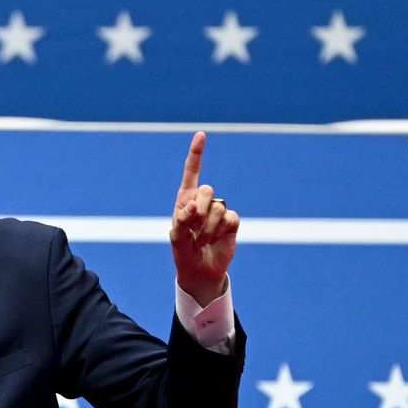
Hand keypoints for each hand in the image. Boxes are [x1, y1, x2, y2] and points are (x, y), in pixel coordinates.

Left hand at [169, 131, 237, 306]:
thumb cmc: (183, 253)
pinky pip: (231, 218)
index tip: (201, 135)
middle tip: (193, 230)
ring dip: (209, 229)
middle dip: (199, 212)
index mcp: (185, 200)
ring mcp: (218, 211)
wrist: (200, 272)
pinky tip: (217, 240)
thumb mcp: (176, 239)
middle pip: (207, 191)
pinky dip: (222, 231)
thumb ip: (181, 221)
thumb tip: (192, 205)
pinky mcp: (231, 222)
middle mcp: (203, 202)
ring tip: (202, 240)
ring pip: (218, 208)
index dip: (197, 154)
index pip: (192, 173)